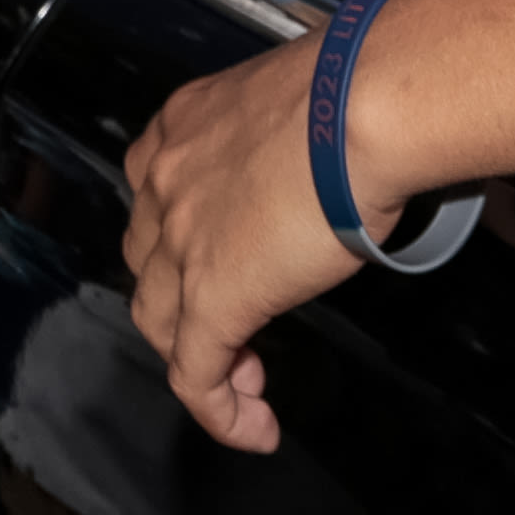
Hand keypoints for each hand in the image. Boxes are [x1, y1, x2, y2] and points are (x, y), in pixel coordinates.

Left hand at [119, 26, 369, 454]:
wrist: (365, 104)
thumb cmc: (359, 86)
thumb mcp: (305, 100)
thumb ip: (293, 137)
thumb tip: (331, 152)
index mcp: (184, 124)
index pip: (158, 194)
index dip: (183, 239)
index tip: (231, 255)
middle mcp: (165, 178)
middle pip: (149, 260)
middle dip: (185, 298)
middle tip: (240, 323)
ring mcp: (181, 240)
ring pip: (161, 320)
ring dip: (198, 355)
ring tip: (248, 378)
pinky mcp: (212, 296)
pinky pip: (195, 375)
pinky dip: (220, 410)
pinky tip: (254, 429)